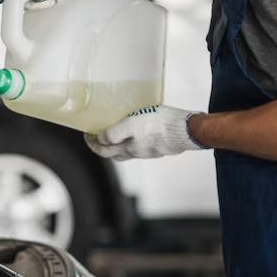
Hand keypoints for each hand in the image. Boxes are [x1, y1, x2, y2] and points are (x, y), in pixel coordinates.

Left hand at [85, 105, 206, 160]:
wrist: (188, 131)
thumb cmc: (161, 124)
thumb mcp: (133, 123)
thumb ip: (115, 133)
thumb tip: (101, 139)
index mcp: (128, 147)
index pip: (103, 149)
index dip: (93, 142)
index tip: (88, 134)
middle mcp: (137, 152)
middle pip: (113, 153)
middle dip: (102, 146)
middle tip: (96, 135)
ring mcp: (149, 151)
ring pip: (127, 151)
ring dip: (117, 144)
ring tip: (114, 133)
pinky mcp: (160, 147)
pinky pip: (141, 146)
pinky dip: (134, 141)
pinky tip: (137, 131)